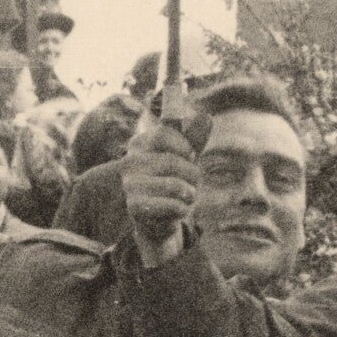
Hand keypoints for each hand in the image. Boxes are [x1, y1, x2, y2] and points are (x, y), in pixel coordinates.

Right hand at [120, 123, 198, 266]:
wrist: (158, 220)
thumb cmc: (172, 181)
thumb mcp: (185, 158)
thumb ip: (194, 138)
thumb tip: (206, 116)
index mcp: (139, 144)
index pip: (164, 133)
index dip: (184, 147)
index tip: (188, 156)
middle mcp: (129, 161)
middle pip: (174, 161)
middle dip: (192, 175)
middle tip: (191, 183)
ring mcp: (130, 185)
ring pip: (176, 186)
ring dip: (190, 194)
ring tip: (185, 197)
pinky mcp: (134, 207)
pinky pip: (173, 205)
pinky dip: (183, 210)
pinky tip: (177, 210)